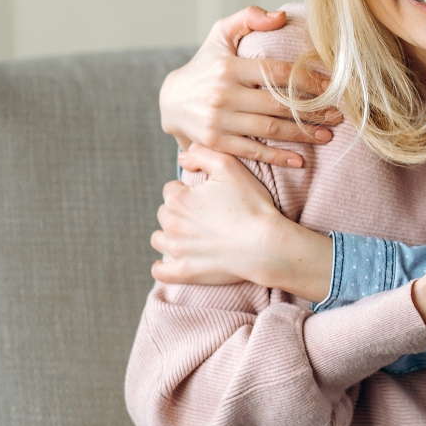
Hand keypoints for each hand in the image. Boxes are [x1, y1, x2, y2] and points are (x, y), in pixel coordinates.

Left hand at [151, 145, 333, 300]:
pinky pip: (161, 271)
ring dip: (170, 235)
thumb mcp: (229, 165)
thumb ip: (201, 153)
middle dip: (179, 212)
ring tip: (190, 234)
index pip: (171, 189)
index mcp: (178, 199)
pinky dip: (163, 266)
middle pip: (165, 213)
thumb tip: (183, 157)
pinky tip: (172, 260)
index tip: (206, 196)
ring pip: (160, 239)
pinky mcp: (185, 272)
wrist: (266, 244)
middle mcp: (172, 225)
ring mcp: (177, 251)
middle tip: (203, 215)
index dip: (188, 190)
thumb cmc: (251, 204)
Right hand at [159, 6, 340, 166]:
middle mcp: (223, 94)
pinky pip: (253, 152)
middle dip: (313, 111)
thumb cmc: (205, 64)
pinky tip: (301, 160)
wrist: (171, 101)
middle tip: (338, 115)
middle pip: (279, 104)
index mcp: (228, 67)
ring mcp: (218, 121)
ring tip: (327, 135)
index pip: (278, 73)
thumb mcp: (220, 34)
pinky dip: (278, 158)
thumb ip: (248, 17)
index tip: (333, 86)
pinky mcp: (216, 143)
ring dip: (303, 134)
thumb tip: (281, 17)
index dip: (309, 80)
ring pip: (270, 129)